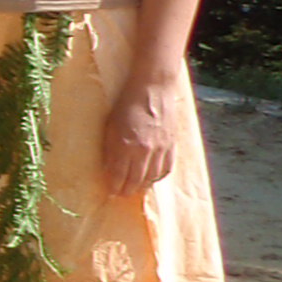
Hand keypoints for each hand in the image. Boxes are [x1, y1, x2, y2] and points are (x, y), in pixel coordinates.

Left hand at [100, 77, 177, 197]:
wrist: (153, 88)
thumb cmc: (125, 103)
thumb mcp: (110, 125)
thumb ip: (110, 148)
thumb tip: (109, 169)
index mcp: (125, 145)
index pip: (119, 176)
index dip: (114, 187)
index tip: (110, 192)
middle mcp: (144, 150)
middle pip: (136, 180)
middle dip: (127, 190)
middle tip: (121, 194)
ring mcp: (160, 149)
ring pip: (152, 177)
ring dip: (143, 185)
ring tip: (135, 188)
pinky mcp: (172, 144)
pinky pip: (166, 168)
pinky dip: (158, 176)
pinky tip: (152, 178)